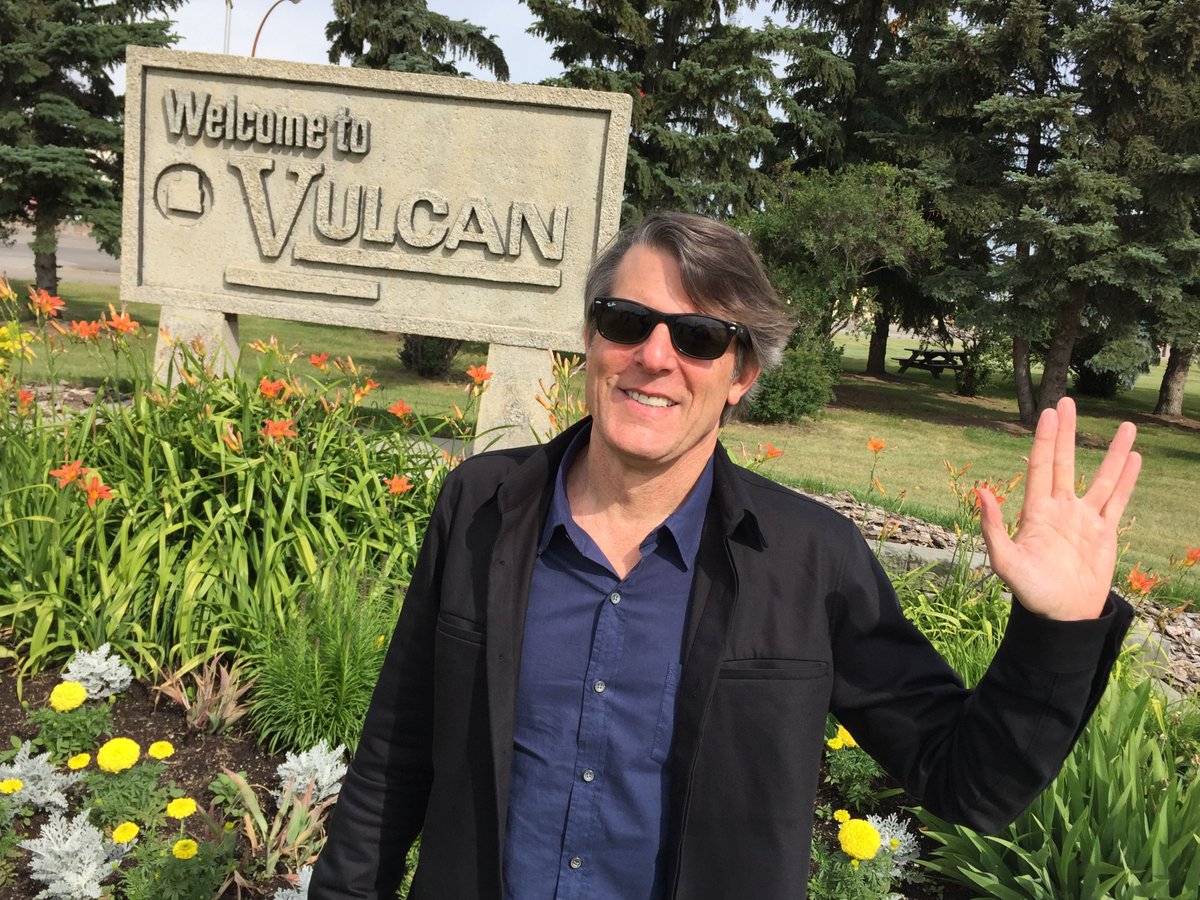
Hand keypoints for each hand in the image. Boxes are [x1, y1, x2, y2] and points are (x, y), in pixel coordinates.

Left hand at [977, 397, 1140, 620]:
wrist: (1062, 617)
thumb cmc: (1030, 593)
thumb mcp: (1006, 561)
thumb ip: (994, 527)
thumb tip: (981, 491)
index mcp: (1036, 512)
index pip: (1042, 467)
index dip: (1046, 440)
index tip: (1050, 413)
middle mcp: (1061, 509)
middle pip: (1066, 462)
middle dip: (1067, 434)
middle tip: (1068, 402)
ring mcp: (1085, 520)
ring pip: (1103, 478)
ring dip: (1113, 453)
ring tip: (1126, 427)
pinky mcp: (1105, 534)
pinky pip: (1119, 501)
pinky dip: (1128, 480)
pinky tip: (1135, 459)